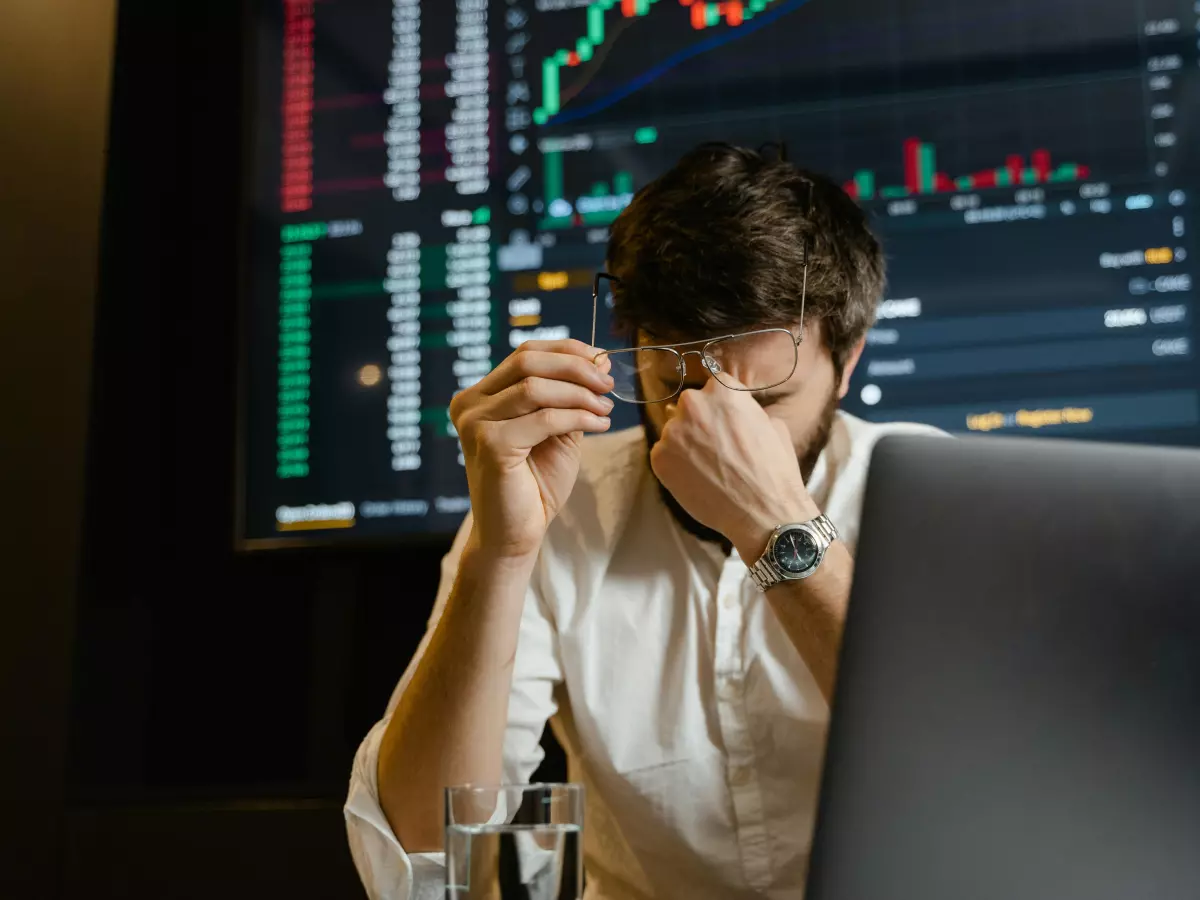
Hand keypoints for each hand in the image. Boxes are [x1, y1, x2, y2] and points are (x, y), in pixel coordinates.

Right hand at [451, 339, 614, 559]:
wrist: (515, 534)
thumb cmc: (534, 485)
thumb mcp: (556, 431)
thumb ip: (569, 397)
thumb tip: (598, 361)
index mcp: (480, 396)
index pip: (524, 353)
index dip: (566, 351)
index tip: (600, 362)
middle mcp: (470, 405)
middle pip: (527, 362)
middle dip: (576, 368)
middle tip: (607, 384)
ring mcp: (476, 423)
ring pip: (536, 388)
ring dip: (580, 394)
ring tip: (606, 408)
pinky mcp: (491, 444)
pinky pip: (544, 419)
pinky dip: (578, 417)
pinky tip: (599, 424)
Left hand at [649, 377, 819, 549]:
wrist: (762, 511)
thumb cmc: (774, 469)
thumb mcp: (772, 425)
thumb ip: (746, 411)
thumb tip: (736, 412)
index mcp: (722, 390)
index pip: (712, 389)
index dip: (719, 408)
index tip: (724, 424)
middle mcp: (693, 404)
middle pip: (689, 407)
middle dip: (699, 423)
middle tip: (715, 447)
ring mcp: (672, 431)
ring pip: (674, 432)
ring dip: (685, 444)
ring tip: (706, 468)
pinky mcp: (659, 457)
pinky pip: (664, 455)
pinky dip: (675, 466)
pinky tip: (695, 479)